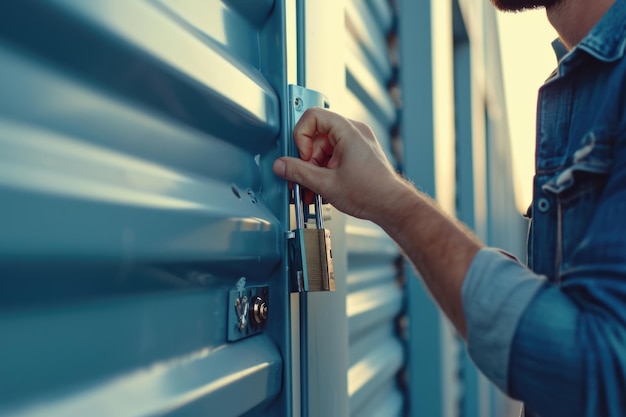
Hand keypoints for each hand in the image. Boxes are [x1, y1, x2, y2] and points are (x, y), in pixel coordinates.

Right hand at [272, 107, 407, 222]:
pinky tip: (320, 190)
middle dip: (306, 161)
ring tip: (311, 190)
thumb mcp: (326, 184)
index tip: (301, 156)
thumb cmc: (372, 193)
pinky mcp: (358, 155)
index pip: (313, 116)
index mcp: (348, 131)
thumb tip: (282, 165)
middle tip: (303, 179)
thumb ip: (299, 173)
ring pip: (323, 150)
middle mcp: (354, 133)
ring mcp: (357, 144)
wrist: (392, 207)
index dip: (301, 136)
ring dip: (314, 171)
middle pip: (316, 138)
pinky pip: (333, 157)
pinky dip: (324, 172)